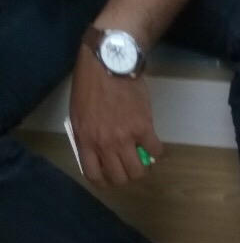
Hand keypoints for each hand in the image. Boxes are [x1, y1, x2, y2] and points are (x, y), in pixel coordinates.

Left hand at [69, 45, 163, 185]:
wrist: (109, 61)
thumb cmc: (90, 82)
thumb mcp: (78, 112)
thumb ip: (87, 134)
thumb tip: (97, 151)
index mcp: (86, 139)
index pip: (94, 175)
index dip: (104, 181)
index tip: (111, 177)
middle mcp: (105, 144)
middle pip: (119, 178)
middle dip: (126, 176)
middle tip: (130, 166)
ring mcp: (125, 138)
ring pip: (139, 171)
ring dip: (143, 168)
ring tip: (144, 158)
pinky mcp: (144, 128)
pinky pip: (156, 152)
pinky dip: (158, 152)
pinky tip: (156, 146)